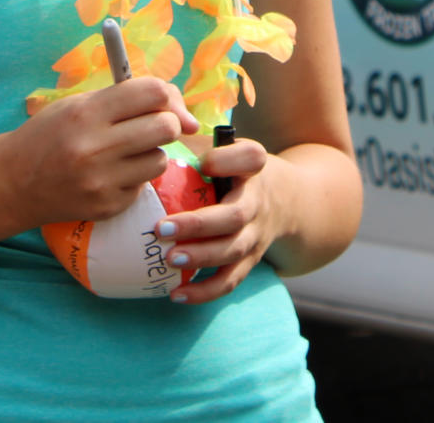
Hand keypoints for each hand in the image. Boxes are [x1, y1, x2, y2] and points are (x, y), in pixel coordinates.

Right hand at [0, 78, 199, 229]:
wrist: (13, 182)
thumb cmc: (49, 135)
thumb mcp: (75, 105)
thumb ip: (122, 99)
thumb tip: (181, 113)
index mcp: (86, 111)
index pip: (152, 92)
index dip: (167, 95)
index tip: (165, 103)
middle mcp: (95, 146)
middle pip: (166, 127)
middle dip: (167, 124)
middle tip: (152, 126)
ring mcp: (102, 180)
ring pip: (160, 159)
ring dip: (151, 153)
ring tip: (125, 152)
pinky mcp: (108, 206)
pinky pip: (143, 185)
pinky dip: (133, 176)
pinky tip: (108, 174)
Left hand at [154, 137, 283, 303]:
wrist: (286, 199)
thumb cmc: (234, 167)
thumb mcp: (225, 146)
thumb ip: (193, 139)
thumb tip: (147, 138)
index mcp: (252, 166)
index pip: (251, 158)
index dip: (228, 161)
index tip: (204, 163)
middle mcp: (258, 201)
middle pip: (235, 216)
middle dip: (199, 225)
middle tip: (162, 229)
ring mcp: (256, 234)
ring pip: (232, 251)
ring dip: (201, 258)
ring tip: (169, 260)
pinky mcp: (250, 260)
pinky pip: (230, 280)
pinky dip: (205, 291)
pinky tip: (176, 295)